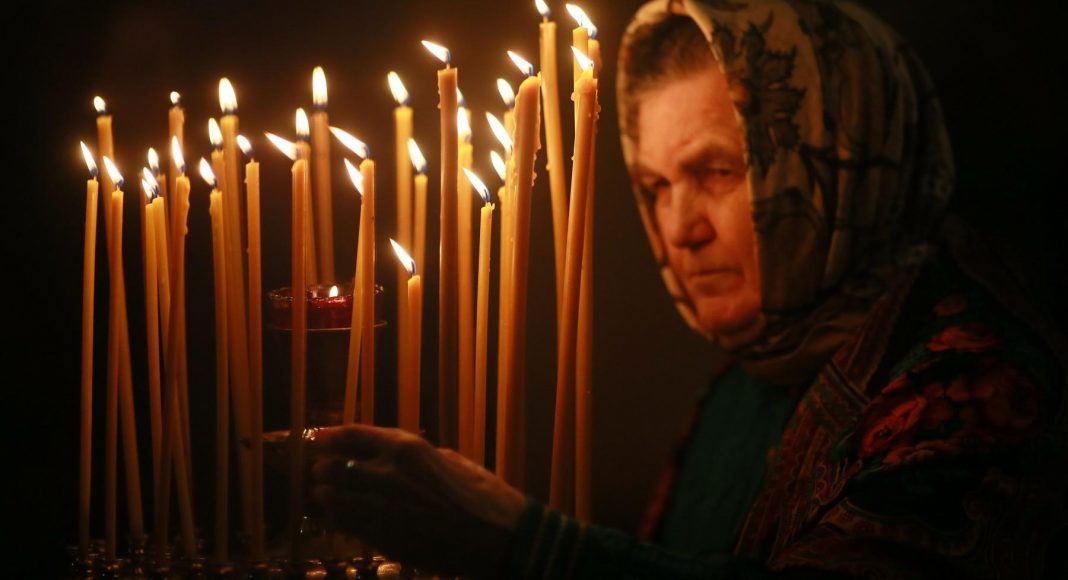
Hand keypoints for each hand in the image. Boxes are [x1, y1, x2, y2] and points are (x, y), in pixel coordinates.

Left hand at [309, 424, 525, 577]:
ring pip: (334, 499)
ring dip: (326, 497)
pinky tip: (341, 518)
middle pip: (333, 467)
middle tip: (320, 472)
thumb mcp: (449, 460)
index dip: (330, 436)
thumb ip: (416, 458)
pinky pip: (347, 525)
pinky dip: (339, 519)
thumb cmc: (482, 496)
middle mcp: (388, 473)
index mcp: (407, 448)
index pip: (353, 435)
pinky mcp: (383, 538)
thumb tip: (394, 457)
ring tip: (326, 497)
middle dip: (323, 470)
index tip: (319, 439)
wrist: (498, 536)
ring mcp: (382, 508)